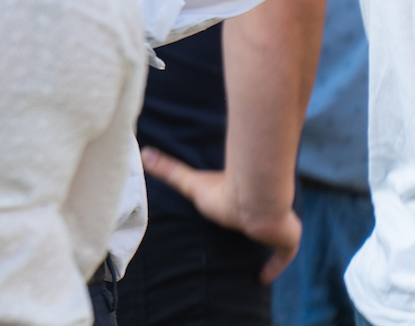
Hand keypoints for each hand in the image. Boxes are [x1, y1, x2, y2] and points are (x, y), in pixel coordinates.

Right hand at [142, 147, 300, 280]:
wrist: (254, 202)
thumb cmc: (222, 193)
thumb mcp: (190, 183)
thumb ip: (168, 169)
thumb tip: (143, 152)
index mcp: (240, 197)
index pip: (242, 202)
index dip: (237, 209)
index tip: (232, 215)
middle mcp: (260, 209)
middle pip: (257, 217)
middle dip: (252, 225)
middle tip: (242, 232)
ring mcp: (276, 224)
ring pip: (274, 234)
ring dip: (265, 242)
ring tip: (252, 259)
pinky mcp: (288, 238)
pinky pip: (284, 255)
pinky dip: (276, 265)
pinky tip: (262, 278)